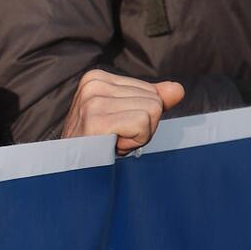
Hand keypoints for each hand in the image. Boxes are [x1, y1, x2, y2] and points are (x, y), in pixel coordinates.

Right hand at [62, 70, 183, 153]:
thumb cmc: (99, 144)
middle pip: (154, 100)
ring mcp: (92, 101)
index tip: (117, 128)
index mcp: (97, 78)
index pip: (151, 91)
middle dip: (142, 126)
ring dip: (139, 135)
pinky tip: (113, 145)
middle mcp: (93, 84)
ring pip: (152, 110)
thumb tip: (178, 89)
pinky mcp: (96, 120)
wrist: (72, 170)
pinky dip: (134, 141)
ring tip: (113, 140)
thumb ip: (152, 100)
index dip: (141, 116)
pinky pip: (142, 123)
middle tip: (116, 136)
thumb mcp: (127, 116)